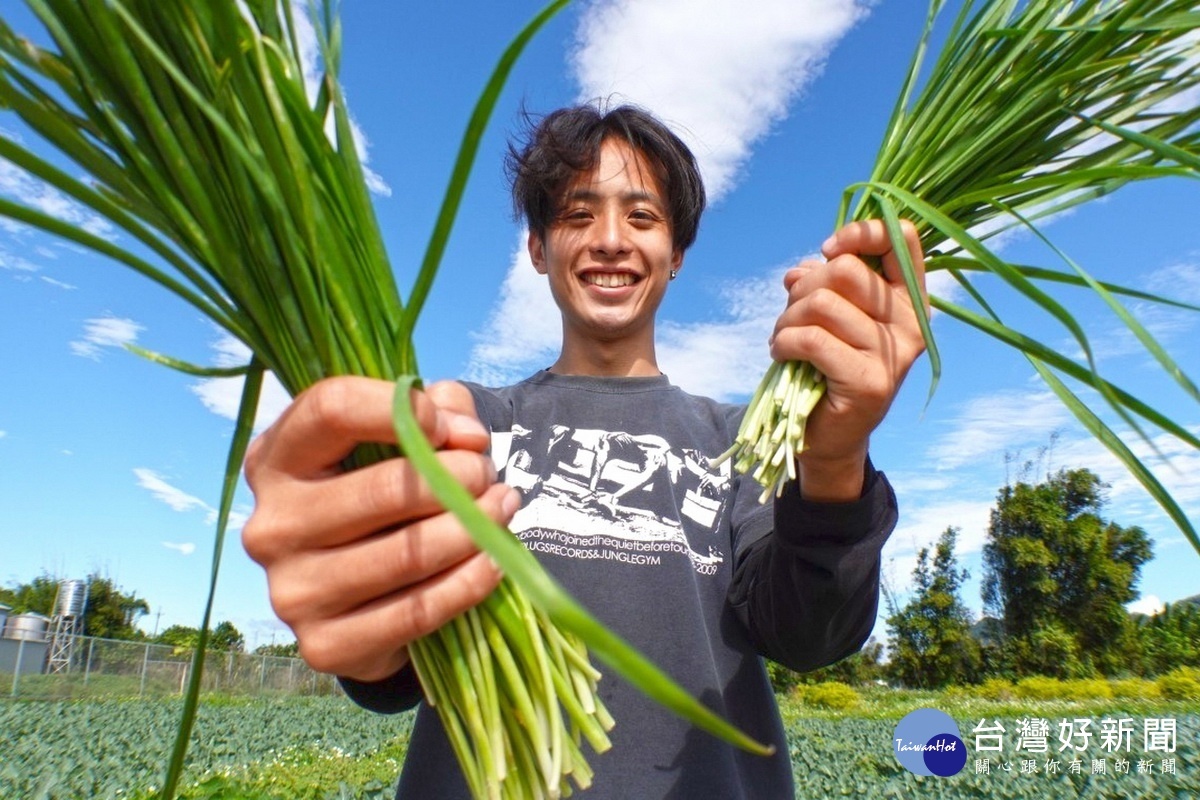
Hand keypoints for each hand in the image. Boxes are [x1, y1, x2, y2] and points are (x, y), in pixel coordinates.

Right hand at [241, 377, 516, 681]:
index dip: (405, 410)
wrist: (365, 597)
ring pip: (407, 554)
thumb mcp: (404, 439)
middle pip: (381, 489)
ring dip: (473, 528)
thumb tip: (466, 436)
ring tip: (502, 509)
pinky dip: (469, 583)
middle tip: (489, 476)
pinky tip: (495, 560)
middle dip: (456, 478)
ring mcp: (292, 592)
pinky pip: (417, 612)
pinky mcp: (325, 644)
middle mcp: (271, 525)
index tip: (454, 429)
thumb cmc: (381, 497)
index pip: (332, 409)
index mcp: (275, 459)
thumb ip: (439, 411)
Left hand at [770, 219, 926, 500]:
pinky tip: (783, 354)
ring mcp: (894, 354)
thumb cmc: (828, 366)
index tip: (828, 252)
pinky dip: (784, 342)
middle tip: (794, 316)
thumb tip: (801, 271)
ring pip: (822, 304)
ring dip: (788, 319)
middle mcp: (912, 323)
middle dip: (804, 288)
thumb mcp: (828, 315)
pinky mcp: (869, 381)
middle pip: (845, 271)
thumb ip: (822, 284)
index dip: (858, 233)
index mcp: (910, 299)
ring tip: (785, 339)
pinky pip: (811, 339)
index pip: (902, 238)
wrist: (830, 434)